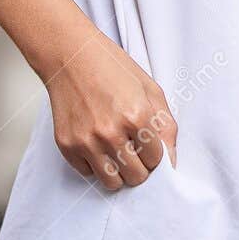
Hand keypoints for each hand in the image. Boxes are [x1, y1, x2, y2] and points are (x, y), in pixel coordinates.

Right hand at [46, 26, 176, 190]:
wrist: (71, 56)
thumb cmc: (112, 68)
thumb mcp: (149, 89)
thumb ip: (165, 126)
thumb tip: (172, 161)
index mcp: (136, 116)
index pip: (156, 160)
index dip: (156, 154)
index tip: (149, 145)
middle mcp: (110, 132)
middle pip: (136, 177)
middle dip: (140, 167)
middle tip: (134, 149)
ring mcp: (86, 141)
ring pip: (112, 183)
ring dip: (119, 171)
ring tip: (117, 151)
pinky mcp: (67, 146)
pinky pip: (88, 173)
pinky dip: (95, 164)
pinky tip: (96, 143)